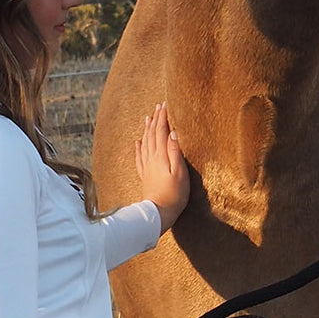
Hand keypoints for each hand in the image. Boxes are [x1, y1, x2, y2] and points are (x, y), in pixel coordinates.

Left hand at [135, 102, 189, 232]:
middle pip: (152, 134)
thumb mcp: (180, 173)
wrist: (158, 212)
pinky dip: (139, 146)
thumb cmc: (174, 194)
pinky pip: (139, 156)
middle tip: (158, 107)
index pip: (162, 132)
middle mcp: (152, 158)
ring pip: (145, 143)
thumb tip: (174, 133)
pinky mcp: (145, 175)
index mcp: (161, 156)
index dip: (163, 117)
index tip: (165, 105)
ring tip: (148, 118)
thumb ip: (176, 152)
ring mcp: (147, 167)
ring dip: (147, 129)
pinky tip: (138, 142)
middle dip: (155, 119)